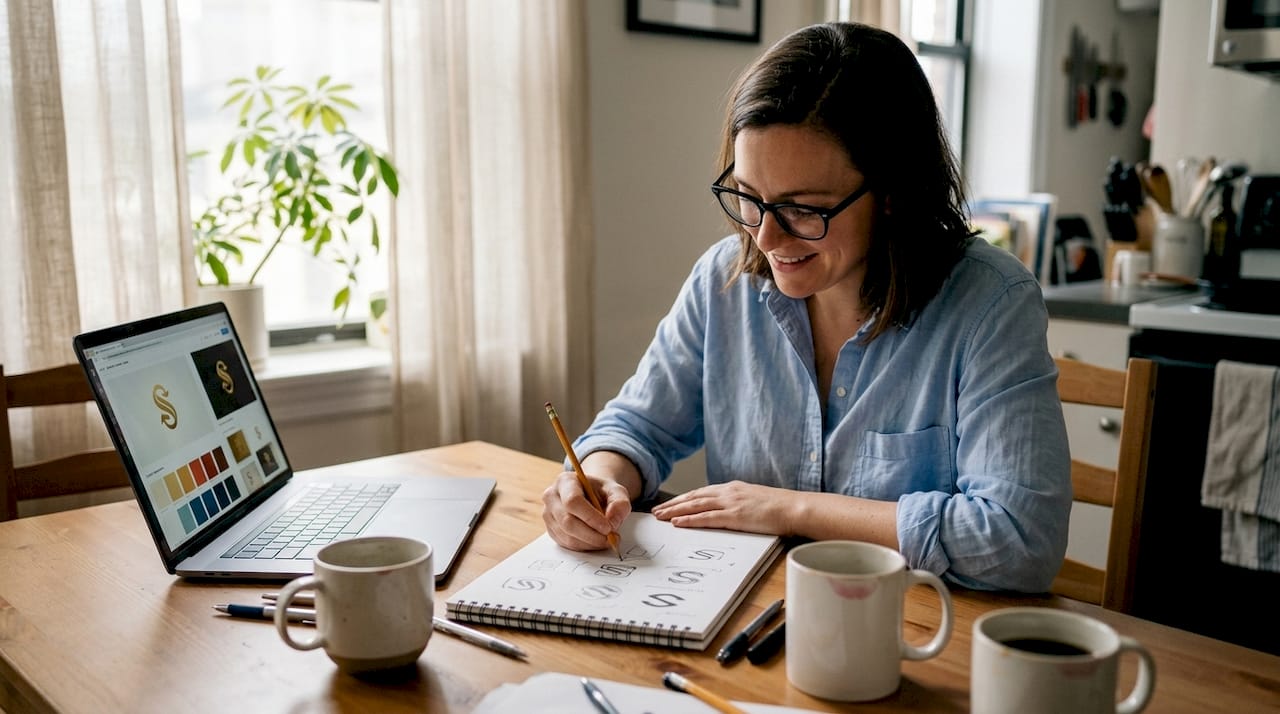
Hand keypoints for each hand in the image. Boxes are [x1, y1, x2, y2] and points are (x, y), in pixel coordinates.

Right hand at [541, 469, 631, 551]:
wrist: (591, 495)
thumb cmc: (601, 492)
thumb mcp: (616, 491)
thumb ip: (620, 503)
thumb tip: (612, 521)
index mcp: (565, 481)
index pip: (572, 501)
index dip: (590, 517)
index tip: (608, 528)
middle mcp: (552, 497)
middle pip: (567, 521)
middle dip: (591, 535)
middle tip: (610, 539)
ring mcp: (548, 515)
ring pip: (567, 536)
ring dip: (590, 543)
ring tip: (607, 540)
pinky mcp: (551, 530)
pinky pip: (566, 544)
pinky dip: (584, 546)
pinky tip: (596, 541)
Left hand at [651, 481, 793, 534]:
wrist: (795, 507)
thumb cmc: (779, 507)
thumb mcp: (755, 500)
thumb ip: (739, 503)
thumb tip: (728, 512)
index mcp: (733, 488)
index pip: (702, 493)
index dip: (683, 499)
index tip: (670, 505)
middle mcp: (728, 492)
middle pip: (693, 497)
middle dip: (673, 505)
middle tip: (656, 512)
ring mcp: (731, 503)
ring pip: (695, 506)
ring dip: (675, 512)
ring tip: (660, 517)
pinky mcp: (735, 516)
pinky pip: (707, 518)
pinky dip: (690, 520)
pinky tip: (677, 523)